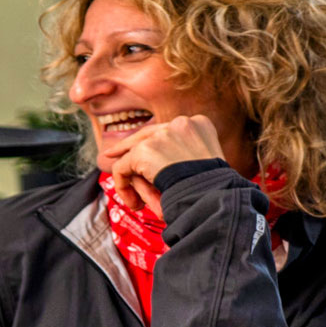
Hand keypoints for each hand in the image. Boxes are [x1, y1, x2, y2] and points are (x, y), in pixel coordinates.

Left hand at [102, 115, 223, 217]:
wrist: (214, 195)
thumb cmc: (214, 189)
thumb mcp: (205, 164)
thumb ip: (184, 155)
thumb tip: (158, 161)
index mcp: (199, 124)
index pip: (166, 130)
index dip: (150, 141)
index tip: (138, 150)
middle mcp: (180, 123)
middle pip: (146, 134)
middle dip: (126, 146)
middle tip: (111, 156)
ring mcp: (160, 135)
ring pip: (135, 155)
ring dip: (136, 181)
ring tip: (140, 202)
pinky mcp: (143, 151)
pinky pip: (122, 169)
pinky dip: (123, 186)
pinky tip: (134, 203)